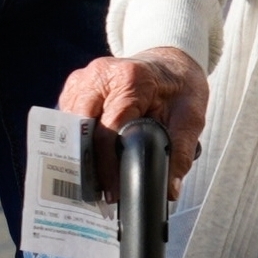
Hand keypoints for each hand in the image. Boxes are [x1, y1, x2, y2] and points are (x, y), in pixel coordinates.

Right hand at [56, 47, 210, 183]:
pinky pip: (67, 119)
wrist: (171, 64)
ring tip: (92, 183)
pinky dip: (75, 141)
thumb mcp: (191, 117)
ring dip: (78, 153)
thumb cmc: (179, 88)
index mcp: (131, 79)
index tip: (112, 191)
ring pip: (69, 125)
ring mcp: (84, 78)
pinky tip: (88, 160)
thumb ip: (180, 152)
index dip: (107, 164)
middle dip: (87, 163)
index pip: (107, 128)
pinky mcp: (76, 86)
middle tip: (98, 194)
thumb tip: (168, 189)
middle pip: (81, 127)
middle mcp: (101, 74)